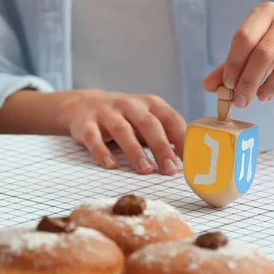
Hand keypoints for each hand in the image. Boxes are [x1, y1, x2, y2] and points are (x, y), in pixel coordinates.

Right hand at [58, 89, 185, 174]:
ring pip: (122, 130)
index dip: (182, 139)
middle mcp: (129, 105)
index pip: (170, 118)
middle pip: (148, 124)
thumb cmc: (123, 117)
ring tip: (145, 169)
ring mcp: (106, 113)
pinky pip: (94, 138)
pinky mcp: (85, 124)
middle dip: (161, 146)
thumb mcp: (145, 117)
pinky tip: (111, 165)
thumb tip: (191, 160)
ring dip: (135, 151)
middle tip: (170, 169)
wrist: (82, 105)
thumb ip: (165, 133)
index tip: (191, 160)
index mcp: (150, 103)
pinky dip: (102, 152)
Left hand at [204, 2, 273, 106]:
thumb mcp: (247, 47)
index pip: (244, 38)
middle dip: (249, 80)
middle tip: (240, 100)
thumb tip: (208, 85)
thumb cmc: (266, 39)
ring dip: (266, 85)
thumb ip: (228, 65)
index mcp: (263, 14)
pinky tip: (268, 94)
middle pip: (263, 52)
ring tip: (258, 98)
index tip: (227, 84)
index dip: (234, 63)